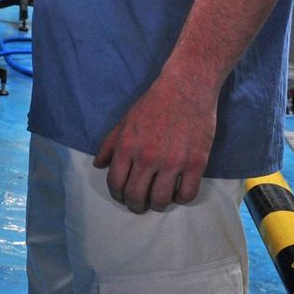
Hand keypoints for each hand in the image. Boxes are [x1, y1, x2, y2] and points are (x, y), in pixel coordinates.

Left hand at [93, 69, 218, 212]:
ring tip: (159, 200)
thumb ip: (109, 144)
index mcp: (127, 147)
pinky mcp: (196, 163)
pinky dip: (181, 199)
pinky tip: (178, 192)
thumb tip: (98, 165)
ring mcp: (173, 162)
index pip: (116, 183)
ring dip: (157, 205)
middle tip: (140, 205)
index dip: (117, 195)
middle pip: (136, 197)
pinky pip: (187, 194)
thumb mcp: (125, 120)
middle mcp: (147, 157)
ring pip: (161, 200)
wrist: (186, 88)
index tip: (123, 196)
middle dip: (135, 205)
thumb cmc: (153, 103)